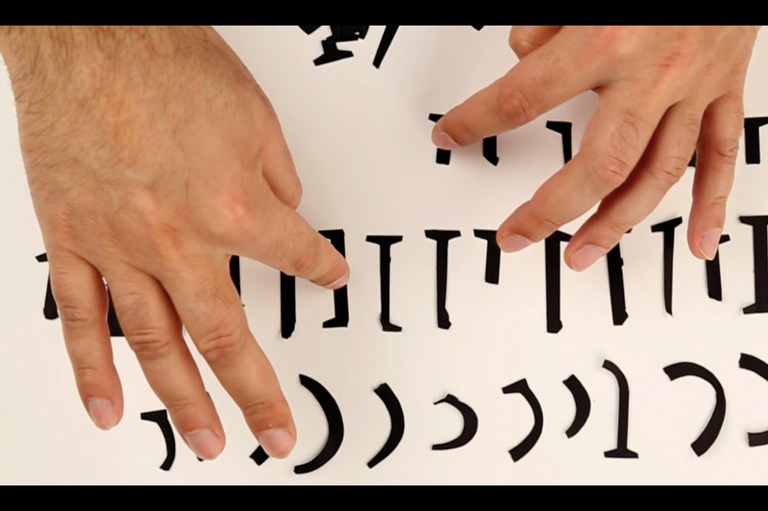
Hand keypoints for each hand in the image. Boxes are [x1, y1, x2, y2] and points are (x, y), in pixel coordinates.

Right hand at [0, 26, 348, 459]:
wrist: (89, 33)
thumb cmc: (167, 62)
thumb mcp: (255, 117)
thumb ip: (276, 178)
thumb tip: (285, 208)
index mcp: (235, 208)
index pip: (295, 257)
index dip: (319, 271)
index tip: (330, 279)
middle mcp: (179, 241)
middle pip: (228, 336)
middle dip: (257, 393)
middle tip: (276, 435)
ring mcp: (120, 246)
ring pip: (157, 344)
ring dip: (184, 401)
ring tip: (207, 441)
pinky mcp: (70, 239)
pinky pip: (80, 318)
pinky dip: (92, 368)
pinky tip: (107, 407)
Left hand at [432, 26, 758, 269]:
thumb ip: (545, 24)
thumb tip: (524, 55)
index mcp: (606, 39)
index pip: (522, 97)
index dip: (477, 121)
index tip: (452, 136)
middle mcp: (651, 73)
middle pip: (597, 167)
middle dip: (550, 212)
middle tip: (516, 236)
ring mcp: (692, 87)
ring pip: (656, 175)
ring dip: (616, 225)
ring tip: (583, 255)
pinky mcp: (725, 89)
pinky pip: (720, 157)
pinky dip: (711, 204)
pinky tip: (699, 241)